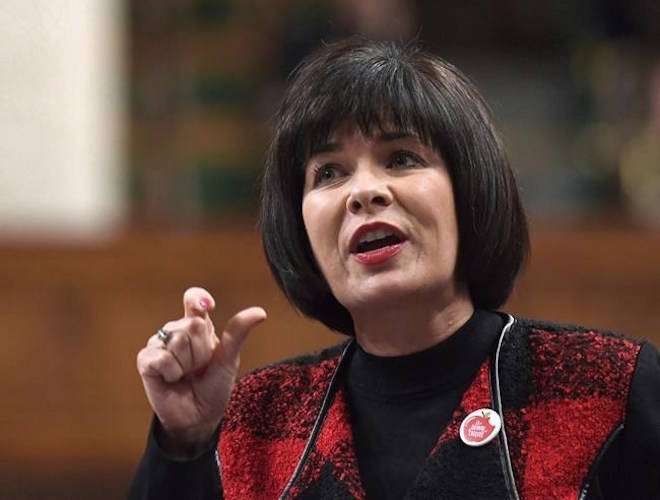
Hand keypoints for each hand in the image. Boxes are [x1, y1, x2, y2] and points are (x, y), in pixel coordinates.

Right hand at [136, 287, 265, 456]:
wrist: (199, 417)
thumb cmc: (214, 386)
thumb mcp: (229, 358)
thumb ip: (238, 332)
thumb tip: (260, 312)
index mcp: (199, 326)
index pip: (194, 300)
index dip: (198, 299)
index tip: (207, 306)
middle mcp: (177, 331)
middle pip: (192, 325)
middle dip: (201, 351)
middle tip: (200, 368)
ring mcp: (159, 344)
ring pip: (178, 342)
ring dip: (187, 365)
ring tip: (186, 375)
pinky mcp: (146, 360)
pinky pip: (161, 358)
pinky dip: (172, 373)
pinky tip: (172, 379)